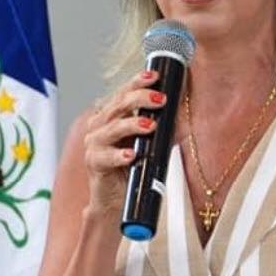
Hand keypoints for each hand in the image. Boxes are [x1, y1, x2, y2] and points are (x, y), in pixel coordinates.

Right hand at [82, 70, 165, 218]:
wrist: (117, 199)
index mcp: (112, 117)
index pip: (123, 93)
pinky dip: (119, 155)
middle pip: (118, 106)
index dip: (137, 82)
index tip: (154, 76)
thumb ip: (159, 127)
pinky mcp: (94, 164)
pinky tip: (131, 155)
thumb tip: (181, 111)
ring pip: (112, 128)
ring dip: (132, 125)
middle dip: (140, 99)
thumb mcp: (149, 143)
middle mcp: (100, 126)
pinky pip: (105, 157)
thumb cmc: (133, 169)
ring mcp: (95, 144)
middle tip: (160, 99)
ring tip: (150, 125)